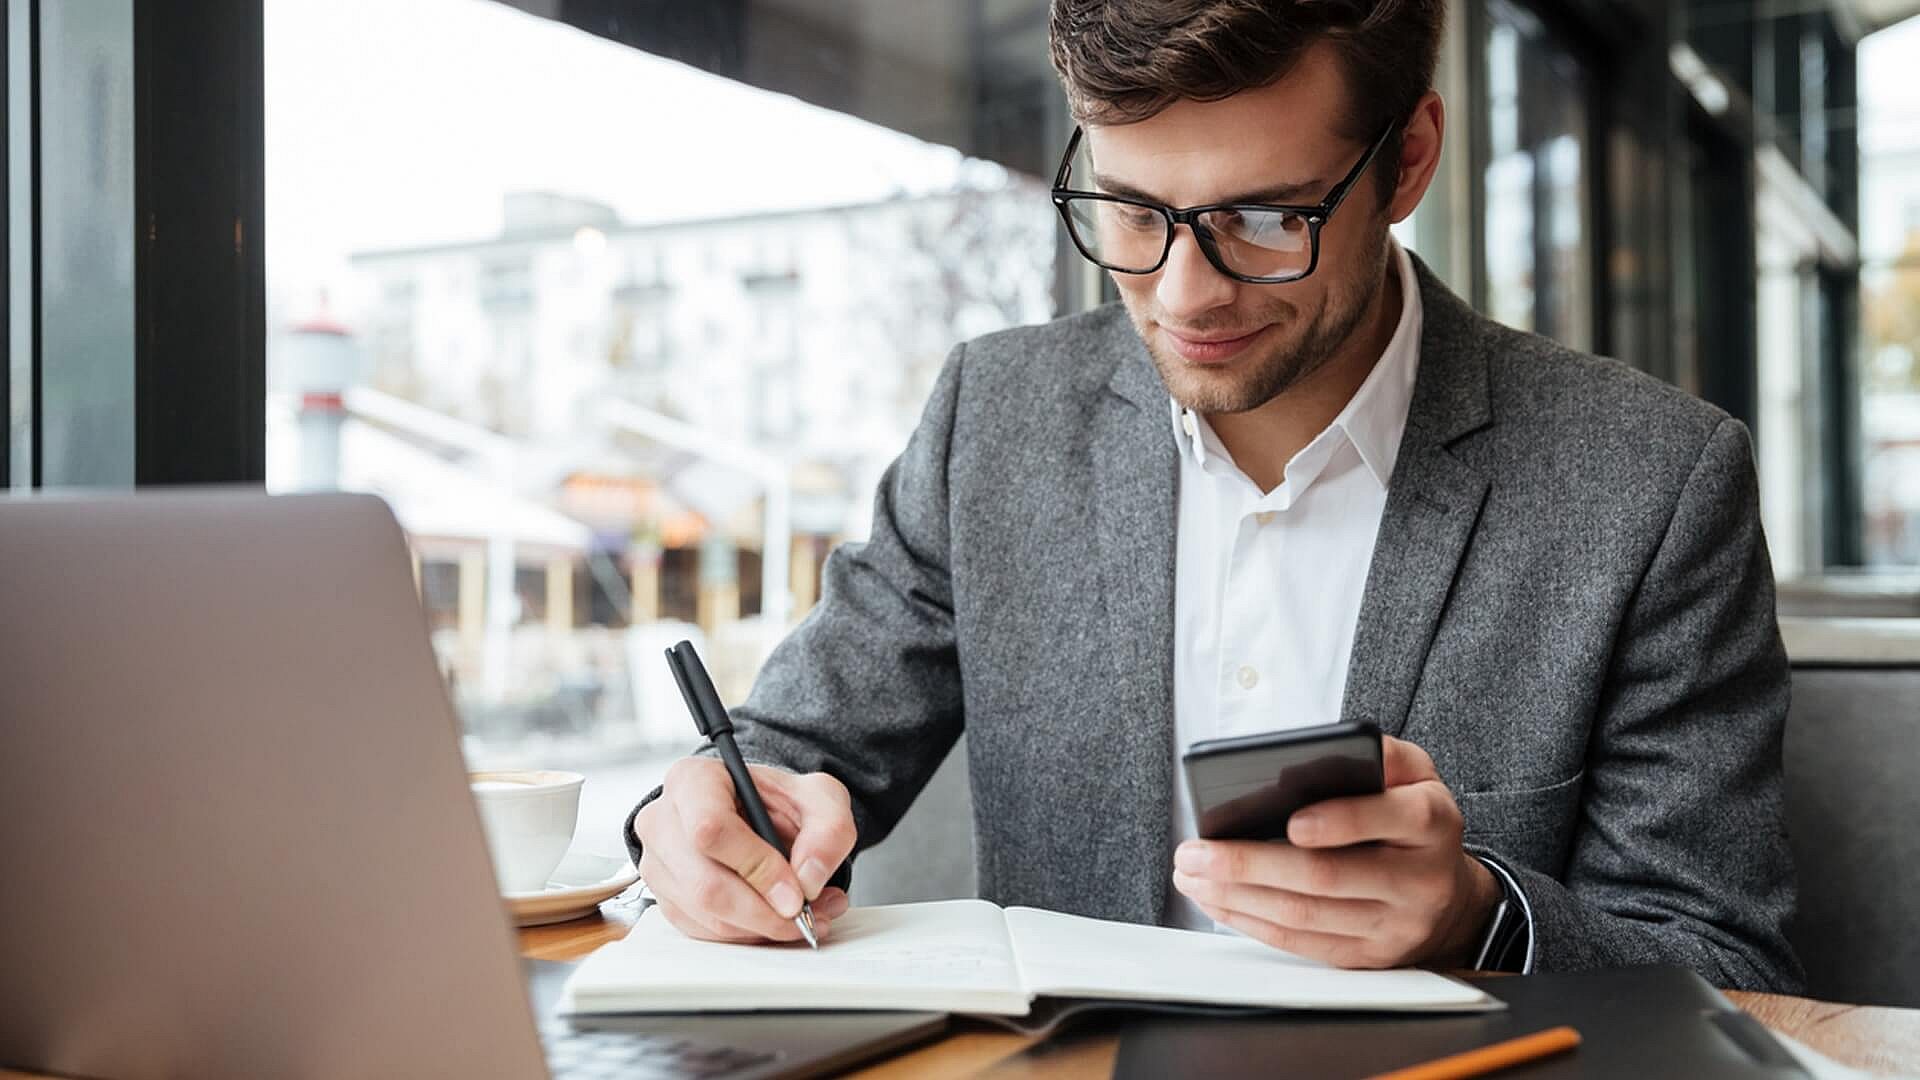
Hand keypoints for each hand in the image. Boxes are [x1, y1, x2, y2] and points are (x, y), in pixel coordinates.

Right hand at [633, 756, 854, 943]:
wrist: (760, 815)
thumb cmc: (779, 801)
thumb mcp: (821, 798)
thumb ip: (829, 831)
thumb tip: (808, 878)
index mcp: (692, 780)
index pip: (710, 829)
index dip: (756, 867)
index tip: (796, 892)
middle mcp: (663, 821)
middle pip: (704, 883)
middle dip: (764, 911)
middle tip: (807, 915)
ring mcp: (658, 864)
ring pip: (706, 915)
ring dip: (763, 927)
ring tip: (808, 915)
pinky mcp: (666, 899)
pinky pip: (705, 932)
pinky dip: (748, 934)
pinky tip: (778, 919)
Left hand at [1171, 735, 1500, 968]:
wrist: (1449, 895)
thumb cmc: (1412, 819)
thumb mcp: (1415, 773)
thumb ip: (1380, 753)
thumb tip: (1325, 750)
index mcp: (1432, 822)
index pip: (1389, 818)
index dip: (1339, 822)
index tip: (1290, 821)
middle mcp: (1420, 879)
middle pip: (1328, 876)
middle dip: (1251, 864)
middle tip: (1197, 852)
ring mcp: (1395, 926)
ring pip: (1306, 916)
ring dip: (1238, 896)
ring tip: (1192, 875)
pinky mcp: (1369, 957)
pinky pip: (1303, 945)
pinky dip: (1252, 923)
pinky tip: (1219, 902)